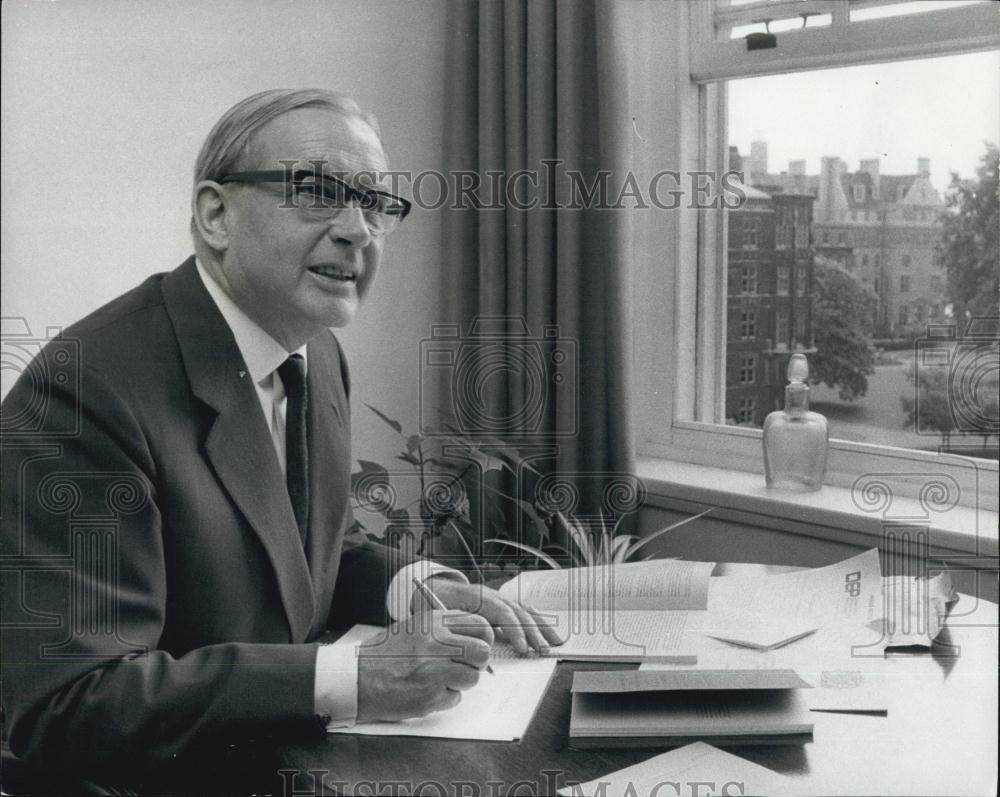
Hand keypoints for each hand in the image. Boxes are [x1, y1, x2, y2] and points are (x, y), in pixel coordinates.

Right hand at [356, 609, 492, 721]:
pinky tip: (425, 690)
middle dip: (477, 663)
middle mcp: (436, 643)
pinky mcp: (429, 696)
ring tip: (437, 678)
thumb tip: (479, 639)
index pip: (480, 625)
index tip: (478, 646)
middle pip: (483, 652)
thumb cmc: (387, 653)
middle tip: (462, 666)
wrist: (358, 677)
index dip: (484, 638)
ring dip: (460, 682)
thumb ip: (447, 630)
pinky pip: (455, 698)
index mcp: (434, 622)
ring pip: (471, 678)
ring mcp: (433, 670)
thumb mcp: (417, 627)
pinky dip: (444, 698)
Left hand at [426, 580, 566, 654]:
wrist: (433, 588)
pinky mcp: (501, 605)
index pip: (502, 612)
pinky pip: (523, 611)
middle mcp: (492, 596)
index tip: (522, 648)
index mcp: (477, 597)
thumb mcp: (436, 614)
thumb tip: (471, 648)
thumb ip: (451, 629)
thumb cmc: (432, 603)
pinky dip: (537, 621)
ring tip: (554, 643)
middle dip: (533, 632)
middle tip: (542, 651)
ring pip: (525, 611)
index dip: (514, 630)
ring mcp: (499, 599)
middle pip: (518, 612)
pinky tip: (548, 631)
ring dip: (541, 627)